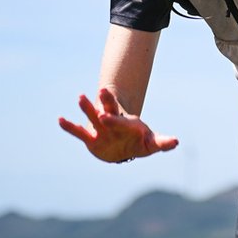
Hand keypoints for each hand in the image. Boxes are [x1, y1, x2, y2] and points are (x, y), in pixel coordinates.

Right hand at [59, 87, 178, 162]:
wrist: (125, 147)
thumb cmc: (139, 142)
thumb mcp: (151, 143)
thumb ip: (162, 142)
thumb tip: (177, 142)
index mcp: (127, 125)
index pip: (121, 120)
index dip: (114, 118)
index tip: (106, 116)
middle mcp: (112, 123)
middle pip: (109, 110)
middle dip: (105, 102)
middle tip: (102, 90)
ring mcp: (100, 130)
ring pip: (92, 117)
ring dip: (87, 108)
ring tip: (80, 97)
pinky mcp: (91, 139)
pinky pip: (79, 132)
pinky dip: (70, 127)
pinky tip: (60, 120)